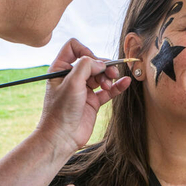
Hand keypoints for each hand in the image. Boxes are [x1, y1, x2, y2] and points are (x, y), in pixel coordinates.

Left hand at [37, 38, 130, 154]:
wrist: (62, 138)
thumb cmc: (60, 111)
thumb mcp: (72, 83)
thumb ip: (86, 66)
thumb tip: (101, 62)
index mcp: (60, 69)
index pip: (74, 48)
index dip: (86, 51)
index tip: (92, 62)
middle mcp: (72, 77)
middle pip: (92, 61)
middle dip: (102, 66)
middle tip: (110, 74)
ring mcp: (83, 89)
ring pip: (101, 75)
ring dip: (109, 76)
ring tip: (109, 84)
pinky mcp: (93, 102)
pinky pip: (108, 90)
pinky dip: (117, 86)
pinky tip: (125, 83)